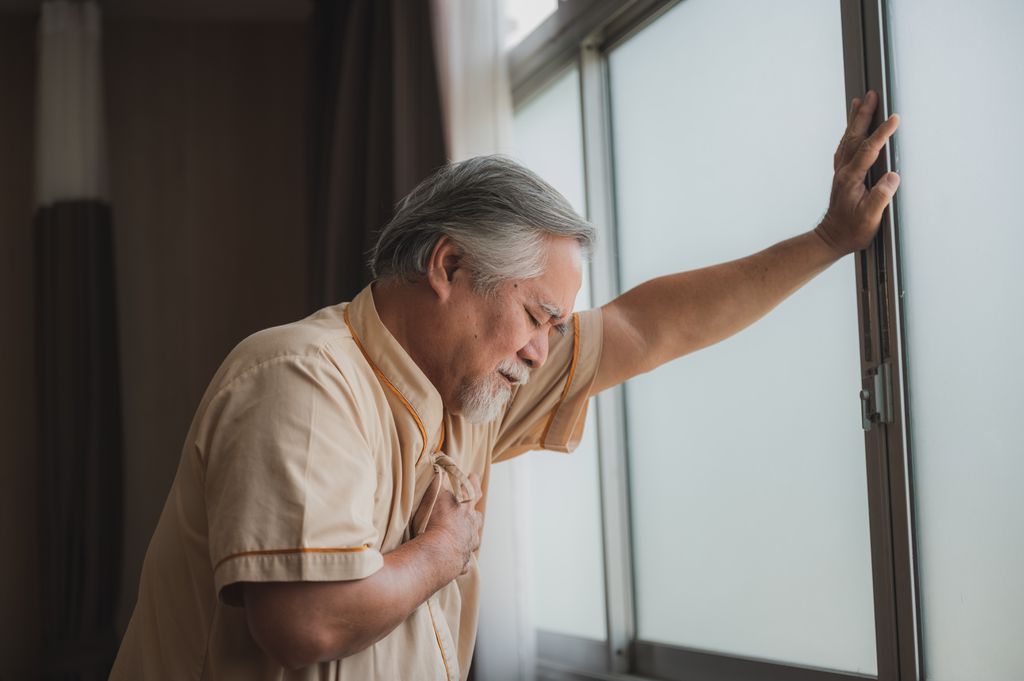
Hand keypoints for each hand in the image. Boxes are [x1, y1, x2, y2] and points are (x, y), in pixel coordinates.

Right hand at [414, 473, 482, 575]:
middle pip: (477, 518)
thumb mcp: (434, 496)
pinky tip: (454, 560)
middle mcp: (471, 527)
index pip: (473, 490)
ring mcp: (468, 546)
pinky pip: (463, 561)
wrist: (438, 553)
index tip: (474, 476)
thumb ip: (438, 482)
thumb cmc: (435, 523)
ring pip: (473, 539)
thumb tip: (440, 468)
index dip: (473, 482)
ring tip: (463, 537)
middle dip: (474, 513)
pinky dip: (459, 559)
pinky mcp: (462, 563)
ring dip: (469, 536)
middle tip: (472, 511)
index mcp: (465, 509)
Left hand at [815, 90, 900, 256]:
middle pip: (854, 137)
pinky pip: (845, 148)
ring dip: (855, 120)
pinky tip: (852, 129)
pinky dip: (850, 134)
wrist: (831, 239)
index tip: (894, 119)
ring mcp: (841, 172)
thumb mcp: (870, 218)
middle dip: (864, 115)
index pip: (869, 150)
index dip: (882, 133)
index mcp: (851, 179)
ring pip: (848, 140)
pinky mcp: (842, 176)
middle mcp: (843, 172)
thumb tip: (892, 176)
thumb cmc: (852, 231)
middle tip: (871, 95)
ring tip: (859, 102)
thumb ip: (881, 197)